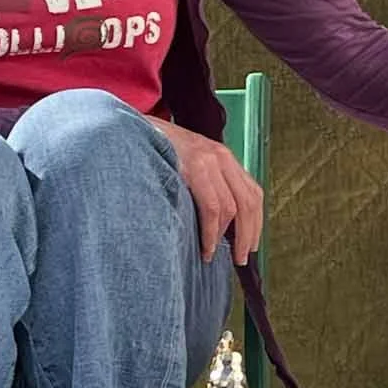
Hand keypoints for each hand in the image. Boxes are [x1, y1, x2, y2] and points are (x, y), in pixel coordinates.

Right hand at [145, 116, 262, 264]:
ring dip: (227, 238)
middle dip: (247, 235)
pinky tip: (206, 247)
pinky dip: (211, 232)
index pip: (253, 193)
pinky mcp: (192, 167)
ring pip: (231, 207)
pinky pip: (212, 206)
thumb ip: (207, 184)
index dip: (256, 223)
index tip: (251, 245)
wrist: (131, 129)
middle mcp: (221, 157)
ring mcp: (208, 160)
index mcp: (224, 157)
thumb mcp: (189, 163)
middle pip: (248, 202)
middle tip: (241, 258)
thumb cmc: (157, 152)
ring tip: (216, 255)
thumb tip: (220, 224)